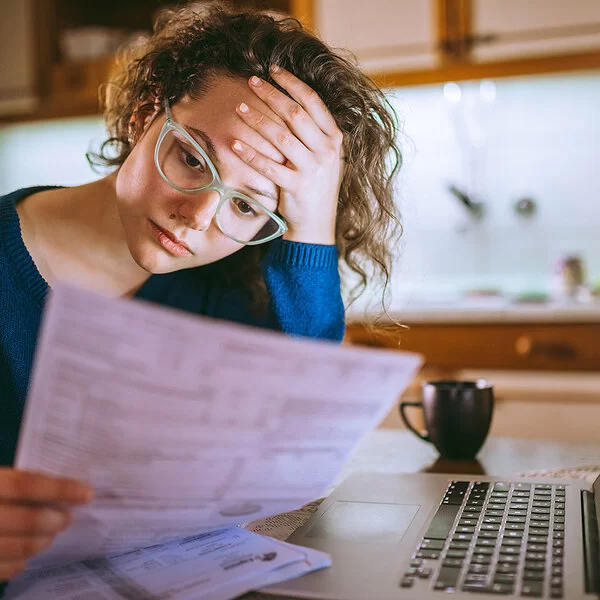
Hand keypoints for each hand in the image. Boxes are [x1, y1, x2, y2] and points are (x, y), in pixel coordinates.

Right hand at [0, 469, 92, 580]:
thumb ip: (17, 483)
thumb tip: (62, 491)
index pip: (28, 485)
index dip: (61, 489)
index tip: (86, 494)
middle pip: (29, 520)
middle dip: (55, 520)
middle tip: (67, 518)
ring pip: (19, 549)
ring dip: (42, 542)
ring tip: (50, 535)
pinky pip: (1, 570)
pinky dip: (19, 563)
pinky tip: (25, 556)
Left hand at [233, 67, 343, 244]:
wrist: (317, 224)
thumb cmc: (315, 186)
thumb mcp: (324, 157)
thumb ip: (314, 132)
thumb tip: (289, 101)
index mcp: (334, 139)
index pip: (313, 102)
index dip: (292, 83)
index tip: (273, 71)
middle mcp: (326, 151)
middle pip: (295, 114)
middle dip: (271, 94)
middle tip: (251, 82)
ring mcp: (312, 170)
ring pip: (281, 137)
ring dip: (258, 120)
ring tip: (240, 108)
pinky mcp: (296, 187)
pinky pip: (269, 166)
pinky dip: (250, 154)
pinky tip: (235, 143)